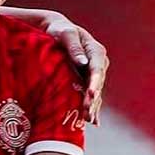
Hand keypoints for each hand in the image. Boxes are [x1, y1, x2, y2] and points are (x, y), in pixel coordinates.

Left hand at [37, 11, 107, 125]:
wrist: (56, 31)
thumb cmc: (60, 31)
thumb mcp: (65, 35)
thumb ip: (74, 47)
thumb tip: (83, 62)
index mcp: (96, 51)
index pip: (97, 69)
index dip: (95, 82)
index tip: (90, 93)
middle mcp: (98, 63)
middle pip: (97, 84)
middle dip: (93, 99)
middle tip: (86, 112)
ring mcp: (94, 73)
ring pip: (95, 92)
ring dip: (92, 106)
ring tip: (87, 120)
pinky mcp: (87, 80)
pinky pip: (90, 95)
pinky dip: (91, 107)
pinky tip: (94, 122)